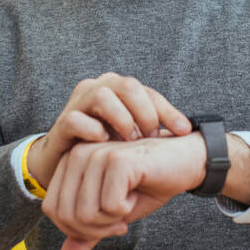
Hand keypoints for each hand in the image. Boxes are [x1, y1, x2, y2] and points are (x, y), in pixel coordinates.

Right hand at [27, 72, 191, 188]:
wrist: (67, 163)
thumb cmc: (105, 147)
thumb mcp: (132, 135)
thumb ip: (152, 127)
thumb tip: (188, 130)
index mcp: (116, 87)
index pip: (147, 92)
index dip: (168, 111)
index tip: (183, 132)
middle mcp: (97, 87)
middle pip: (127, 86)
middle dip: (144, 113)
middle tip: (151, 137)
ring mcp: (77, 103)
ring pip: (102, 96)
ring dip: (122, 120)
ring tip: (130, 142)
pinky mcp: (61, 122)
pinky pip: (76, 120)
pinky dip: (93, 131)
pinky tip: (105, 144)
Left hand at [42, 133, 206, 249]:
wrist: (183, 163)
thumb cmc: (147, 185)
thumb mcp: (112, 214)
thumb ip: (87, 235)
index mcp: (69, 162)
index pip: (52, 209)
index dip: (76, 229)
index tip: (105, 224)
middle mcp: (78, 154)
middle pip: (66, 214)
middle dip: (94, 230)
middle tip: (118, 223)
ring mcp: (97, 154)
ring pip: (85, 213)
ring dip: (110, 222)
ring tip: (126, 208)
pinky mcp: (118, 161)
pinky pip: (109, 206)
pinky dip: (124, 211)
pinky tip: (136, 196)